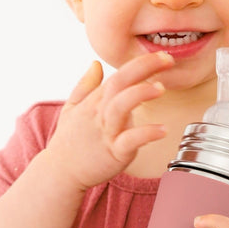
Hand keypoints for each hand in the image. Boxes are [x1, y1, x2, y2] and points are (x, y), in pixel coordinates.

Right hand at [44, 52, 174, 190]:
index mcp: (94, 101)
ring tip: (160, 88)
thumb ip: (85, 86)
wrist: (60, 172)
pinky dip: (145, 134)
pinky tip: (162, 130)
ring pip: (120, 107)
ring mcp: (106, 133)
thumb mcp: (71, 109)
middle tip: (167, 59)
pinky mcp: (113, 153)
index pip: (118, 75)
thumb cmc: (69, 141)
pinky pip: (129, 141)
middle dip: (143, 68)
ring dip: (140, 94)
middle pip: (119, 84)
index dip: (140, 63)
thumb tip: (96, 64)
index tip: (162, 55)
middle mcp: (100, 113)